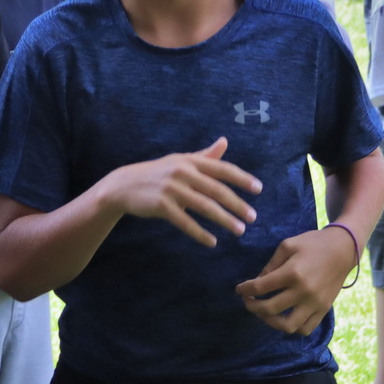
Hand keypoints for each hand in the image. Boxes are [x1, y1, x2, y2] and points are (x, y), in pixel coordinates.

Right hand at [97, 137, 261, 246]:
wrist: (124, 185)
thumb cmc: (158, 173)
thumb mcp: (180, 161)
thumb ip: (204, 155)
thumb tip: (225, 142)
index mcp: (190, 161)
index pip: (222, 169)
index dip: (242, 179)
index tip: (258, 189)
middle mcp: (183, 172)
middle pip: (217, 190)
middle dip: (237, 204)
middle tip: (253, 217)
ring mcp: (172, 189)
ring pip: (205, 207)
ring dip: (224, 220)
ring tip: (239, 231)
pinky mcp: (161, 206)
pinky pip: (186, 222)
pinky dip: (200, 233)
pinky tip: (212, 242)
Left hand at [235, 226, 357, 335]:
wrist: (343, 249)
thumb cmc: (313, 243)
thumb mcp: (288, 245)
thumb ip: (271, 265)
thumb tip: (257, 282)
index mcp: (292, 273)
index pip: (260, 288)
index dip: (245, 290)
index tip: (239, 289)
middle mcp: (303, 292)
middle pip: (269, 309)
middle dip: (253, 307)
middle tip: (248, 302)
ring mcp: (315, 304)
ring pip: (287, 326)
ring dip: (270, 322)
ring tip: (265, 313)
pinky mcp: (324, 310)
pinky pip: (305, 329)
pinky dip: (292, 328)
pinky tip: (284, 318)